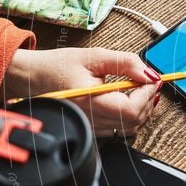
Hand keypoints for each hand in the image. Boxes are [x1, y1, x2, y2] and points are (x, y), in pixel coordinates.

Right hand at [2, 48, 161, 136]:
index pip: (132, 109)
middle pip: (135, 120)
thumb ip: (125, 63)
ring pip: (130, 127)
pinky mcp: (92, 129)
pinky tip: (127, 98)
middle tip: (148, 80)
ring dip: (142, 108)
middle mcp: (91, 119)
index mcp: (91, 101)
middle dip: (148, 100)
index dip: (148, 93)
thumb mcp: (94, 56)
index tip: (153, 78)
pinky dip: (130, 115)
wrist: (32, 78)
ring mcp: (91, 127)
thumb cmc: (57, 66)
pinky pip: (119, 129)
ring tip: (139, 88)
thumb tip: (149, 73)